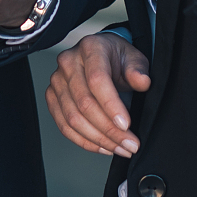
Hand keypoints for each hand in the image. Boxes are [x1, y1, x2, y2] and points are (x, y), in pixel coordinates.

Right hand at [47, 33, 151, 156]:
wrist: (103, 57)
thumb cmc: (118, 58)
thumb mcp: (134, 58)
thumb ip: (138, 70)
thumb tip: (143, 81)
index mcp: (90, 48)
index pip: (97, 80)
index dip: (111, 105)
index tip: (126, 125)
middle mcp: (68, 63)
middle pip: (84, 103)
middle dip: (109, 130)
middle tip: (130, 144)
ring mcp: (57, 81)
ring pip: (73, 118)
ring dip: (98, 139)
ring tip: (120, 148)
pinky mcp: (53, 98)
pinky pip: (64, 126)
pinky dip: (84, 141)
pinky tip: (103, 147)